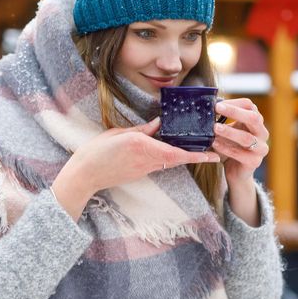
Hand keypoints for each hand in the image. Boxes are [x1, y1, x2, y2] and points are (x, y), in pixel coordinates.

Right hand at [52, 118, 220, 219]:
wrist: (85, 175)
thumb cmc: (97, 151)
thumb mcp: (119, 133)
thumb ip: (142, 130)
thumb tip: (159, 123)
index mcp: (142, 145)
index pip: (175, 152)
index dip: (196, 155)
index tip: (212, 156)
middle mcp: (146, 159)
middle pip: (177, 159)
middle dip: (196, 156)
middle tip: (213, 153)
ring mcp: (143, 169)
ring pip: (169, 162)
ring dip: (183, 157)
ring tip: (197, 150)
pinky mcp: (139, 174)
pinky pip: (159, 165)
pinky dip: (169, 158)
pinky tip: (173, 151)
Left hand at [212, 98, 269, 185]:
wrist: (236, 172)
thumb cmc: (231, 147)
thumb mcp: (228, 131)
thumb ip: (222, 120)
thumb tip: (206, 107)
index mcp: (256, 122)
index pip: (250, 106)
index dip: (234, 103)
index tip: (217, 104)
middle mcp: (262, 133)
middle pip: (253, 118)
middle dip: (235, 112)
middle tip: (217, 108)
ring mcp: (261, 148)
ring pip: (247, 138)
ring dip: (229, 132)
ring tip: (215, 128)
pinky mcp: (254, 162)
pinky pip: (240, 154)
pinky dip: (226, 148)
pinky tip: (215, 144)